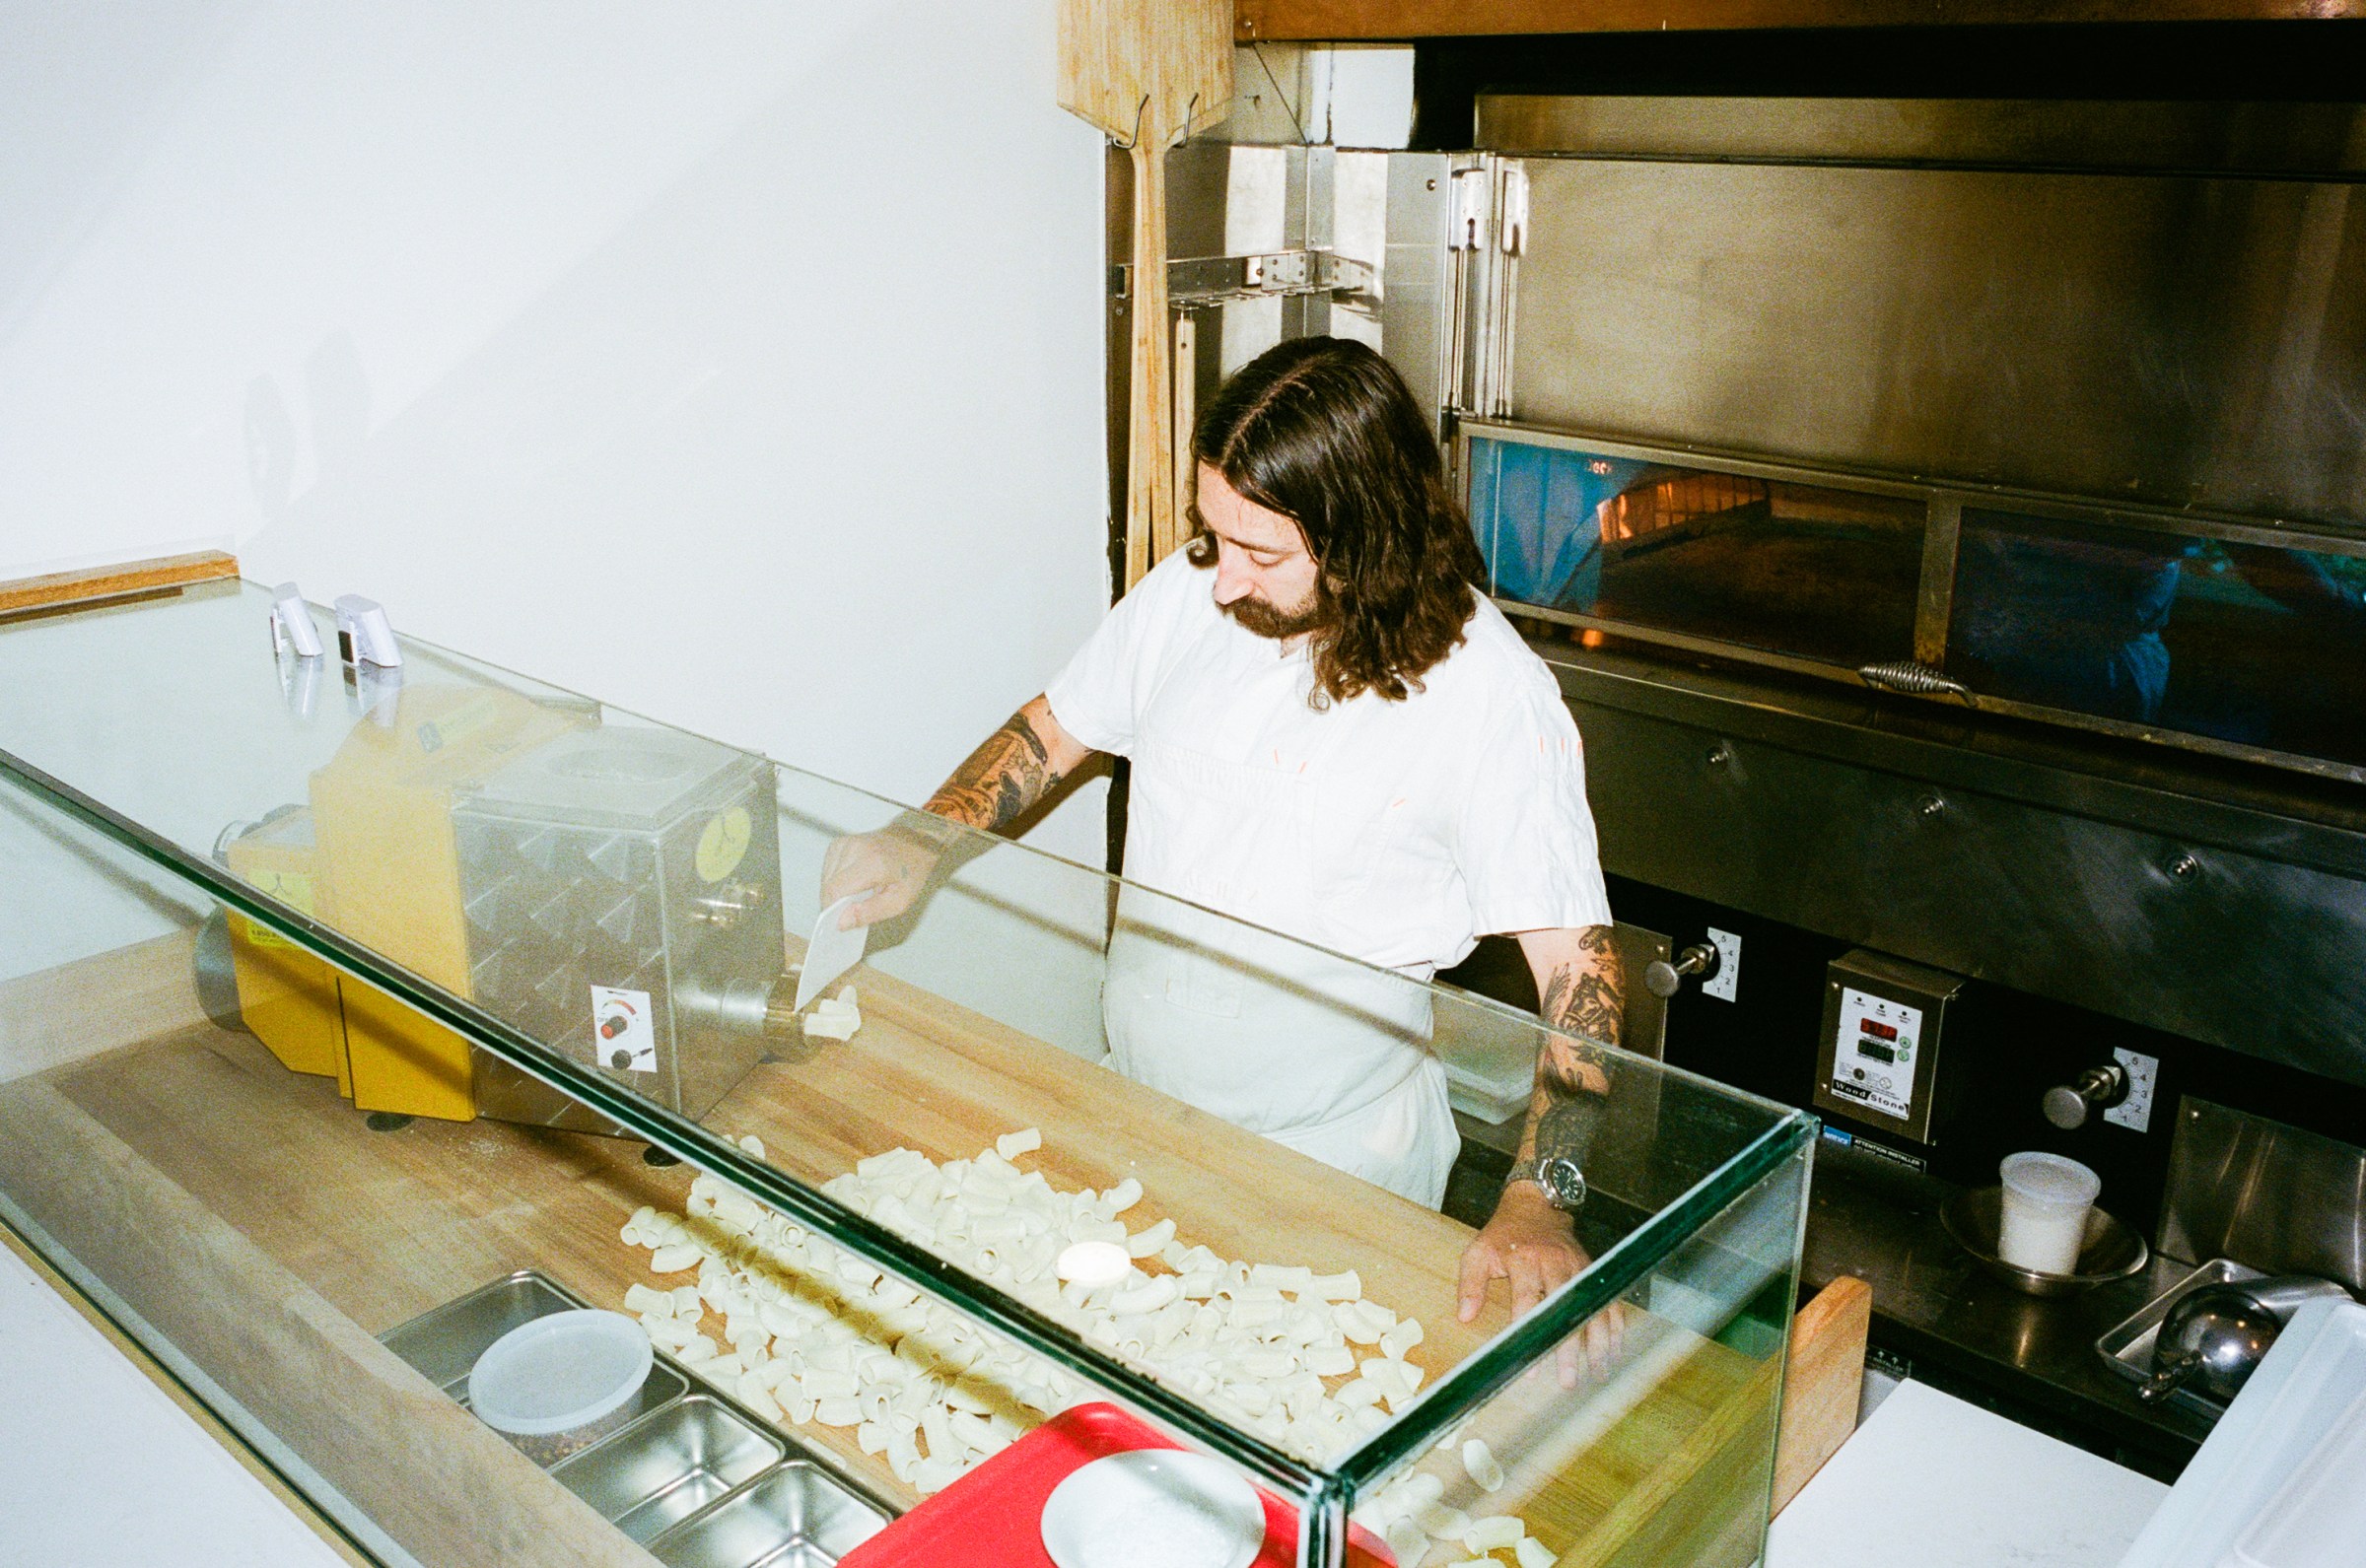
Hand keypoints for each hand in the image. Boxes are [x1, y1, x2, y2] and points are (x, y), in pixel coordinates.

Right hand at [818, 825, 943, 928]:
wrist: (915, 844)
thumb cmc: (911, 871)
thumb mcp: (899, 901)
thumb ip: (870, 913)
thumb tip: (842, 922)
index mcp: (871, 862)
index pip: (835, 890)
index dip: (833, 909)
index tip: (840, 922)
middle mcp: (855, 848)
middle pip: (828, 885)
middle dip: (837, 903)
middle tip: (856, 908)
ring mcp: (845, 843)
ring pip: (825, 878)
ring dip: (837, 891)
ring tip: (859, 892)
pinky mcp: (839, 844)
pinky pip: (828, 869)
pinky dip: (836, 880)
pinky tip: (853, 882)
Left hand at [1456, 1182, 1621, 1387]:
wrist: (1535, 1205)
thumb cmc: (1503, 1235)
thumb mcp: (1478, 1252)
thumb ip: (1470, 1284)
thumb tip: (1465, 1317)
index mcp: (1525, 1259)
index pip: (1528, 1300)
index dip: (1529, 1332)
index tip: (1529, 1364)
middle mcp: (1556, 1262)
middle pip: (1565, 1309)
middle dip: (1568, 1347)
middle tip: (1568, 1381)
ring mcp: (1579, 1266)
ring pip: (1591, 1307)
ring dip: (1597, 1342)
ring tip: (1597, 1373)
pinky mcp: (1592, 1269)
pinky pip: (1607, 1299)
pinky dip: (1614, 1325)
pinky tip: (1616, 1351)